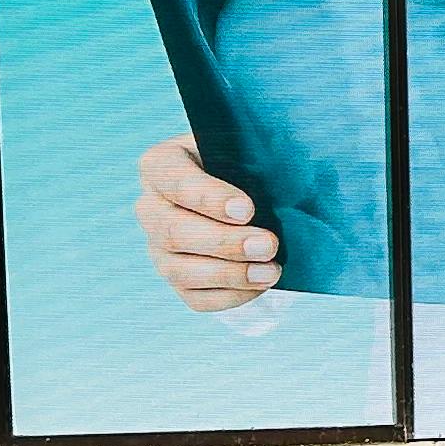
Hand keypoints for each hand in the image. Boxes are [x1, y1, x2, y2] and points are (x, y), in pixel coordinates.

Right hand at [135, 133, 279, 309]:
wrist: (243, 191)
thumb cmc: (244, 162)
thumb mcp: (247, 148)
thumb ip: (261, 154)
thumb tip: (293, 173)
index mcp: (160, 165)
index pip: (176, 181)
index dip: (210, 198)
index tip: (247, 210)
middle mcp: (151, 208)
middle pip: (174, 232)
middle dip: (225, 242)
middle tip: (268, 244)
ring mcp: (158, 248)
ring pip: (180, 270)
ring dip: (230, 274)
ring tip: (271, 272)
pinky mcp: (176, 278)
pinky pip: (195, 297)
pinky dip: (230, 295)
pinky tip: (260, 285)